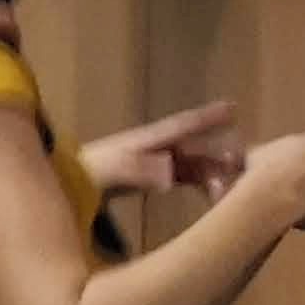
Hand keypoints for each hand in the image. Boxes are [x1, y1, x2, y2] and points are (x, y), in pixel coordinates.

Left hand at [86, 101, 247, 198]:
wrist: (55, 192)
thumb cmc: (79, 177)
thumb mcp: (105, 171)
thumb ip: (135, 170)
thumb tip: (172, 174)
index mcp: (142, 142)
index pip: (180, 126)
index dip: (206, 118)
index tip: (234, 108)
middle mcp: (149, 150)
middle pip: (192, 147)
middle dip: (220, 151)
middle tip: (248, 162)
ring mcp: (146, 166)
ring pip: (190, 164)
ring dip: (212, 171)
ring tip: (234, 184)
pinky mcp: (141, 183)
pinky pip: (180, 179)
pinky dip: (198, 184)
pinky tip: (212, 195)